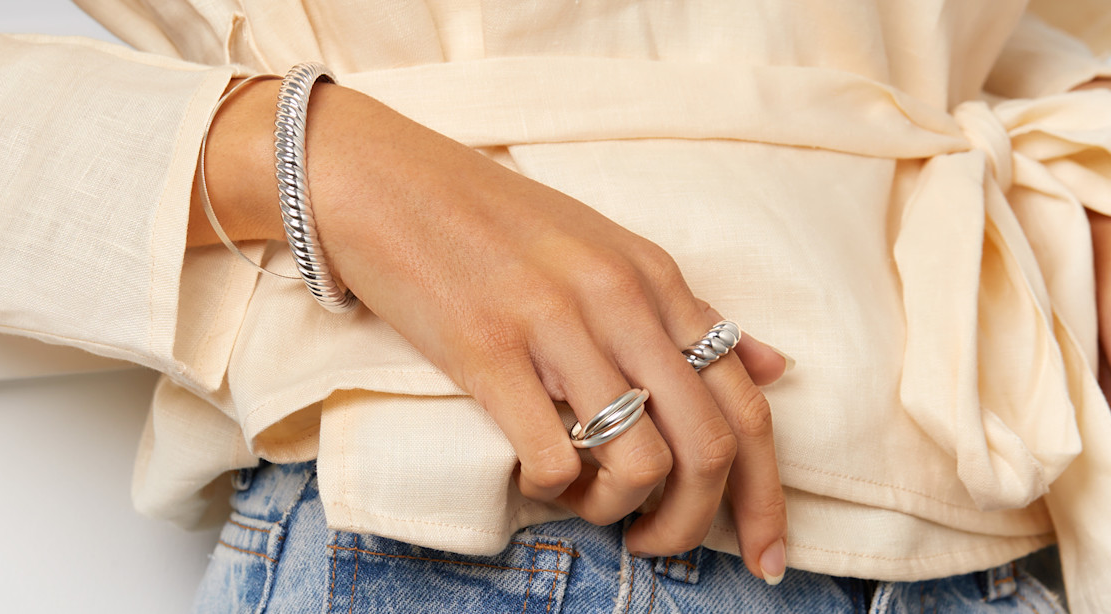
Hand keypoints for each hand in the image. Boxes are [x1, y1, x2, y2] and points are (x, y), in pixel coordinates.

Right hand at [192, 79, 790, 581]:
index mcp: (657, 278)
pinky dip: (553, 490)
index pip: (746, 403)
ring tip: (585, 501)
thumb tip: (775, 365)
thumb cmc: (494, 219)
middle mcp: (622, 300)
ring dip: (618, 510)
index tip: (765, 555)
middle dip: (694, 524)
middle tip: (654, 545)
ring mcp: (555, 324)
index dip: (767, 495)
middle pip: (709, 446)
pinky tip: (531, 472)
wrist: (385, 179)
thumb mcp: (608, 249)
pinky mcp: (486, 351)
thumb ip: (687, 313)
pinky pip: (554, 458)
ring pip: (640, 462)